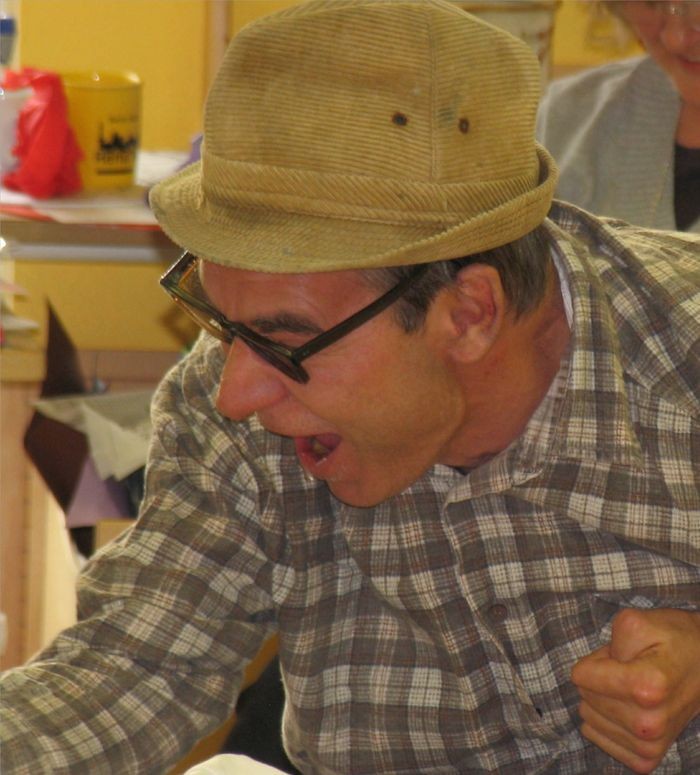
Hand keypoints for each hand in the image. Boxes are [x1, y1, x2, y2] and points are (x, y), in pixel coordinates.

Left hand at [571, 608, 699, 773]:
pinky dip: (604, 719)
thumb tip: (592, 675)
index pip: (581, 676)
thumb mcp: (636, 622)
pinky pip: (596, 736)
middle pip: (584, 695)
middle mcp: (650, 723)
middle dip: (600, 678)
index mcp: (648, 688)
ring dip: (603, 698)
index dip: (595, 659)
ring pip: (588, 716)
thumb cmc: (670, 640)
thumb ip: (609, 641)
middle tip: (628, 670)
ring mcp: (650, 745)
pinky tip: (626, 708)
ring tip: (631, 687)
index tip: (618, 656)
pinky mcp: (646, 758)